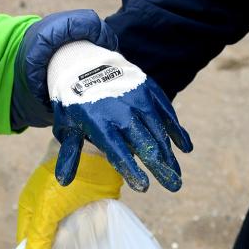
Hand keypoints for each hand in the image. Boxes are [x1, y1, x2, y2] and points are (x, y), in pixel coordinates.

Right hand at [17, 149, 122, 248]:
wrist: (93, 149)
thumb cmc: (63, 178)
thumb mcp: (47, 209)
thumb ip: (40, 236)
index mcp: (32, 210)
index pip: (29, 241)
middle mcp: (49, 211)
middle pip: (50, 240)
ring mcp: (69, 209)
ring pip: (70, 235)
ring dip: (76, 246)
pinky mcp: (89, 206)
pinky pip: (88, 227)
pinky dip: (91, 237)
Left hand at [48, 41, 191, 191]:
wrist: (84, 61)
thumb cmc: (75, 101)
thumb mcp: (68, 126)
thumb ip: (70, 154)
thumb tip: (62, 182)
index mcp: (100, 122)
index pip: (117, 151)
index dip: (131, 170)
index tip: (144, 187)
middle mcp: (122, 111)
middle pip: (145, 143)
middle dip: (160, 166)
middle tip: (174, 186)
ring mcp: (138, 99)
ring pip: (159, 131)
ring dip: (170, 154)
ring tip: (177, 176)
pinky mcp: (149, 90)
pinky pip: (167, 112)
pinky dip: (177, 130)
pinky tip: (186, 147)